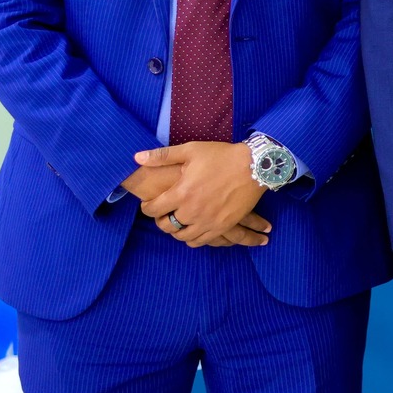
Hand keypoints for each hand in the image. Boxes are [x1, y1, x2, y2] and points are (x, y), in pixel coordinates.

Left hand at [133, 143, 269, 246]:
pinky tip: (193, 229)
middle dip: (160, 220)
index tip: (149, 204)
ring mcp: (208, 221)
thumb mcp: (191, 150)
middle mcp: (192, 211)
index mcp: (182, 193)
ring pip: (182, 236)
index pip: (153, 209)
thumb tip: (137, 157)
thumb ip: (162, 156)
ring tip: (179, 221)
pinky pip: (200, 241)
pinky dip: (192, 239)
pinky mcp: (223, 226)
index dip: (147, 208)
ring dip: (176, 231)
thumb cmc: (222, 156)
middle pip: (166, 226)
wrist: (255, 166)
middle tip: (164, 213)